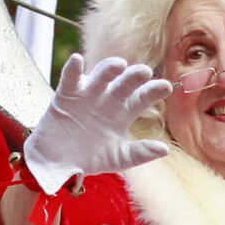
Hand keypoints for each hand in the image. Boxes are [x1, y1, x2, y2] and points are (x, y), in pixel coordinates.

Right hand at [24, 55, 172, 191]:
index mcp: (124, 112)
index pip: (143, 97)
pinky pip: (70, 79)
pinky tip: (76, 60)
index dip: (153, 90)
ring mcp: (88, 95)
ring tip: (119, 65)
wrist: (58, 164)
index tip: (165, 87)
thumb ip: (140, 153)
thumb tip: (165, 149)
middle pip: (125, 83)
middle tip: (144, 72)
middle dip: (134, 76)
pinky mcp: (66, 95)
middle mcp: (109, 99)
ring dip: (109, 68)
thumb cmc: (90, 158)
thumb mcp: (119, 158)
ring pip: (101, 75)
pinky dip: (72, 69)